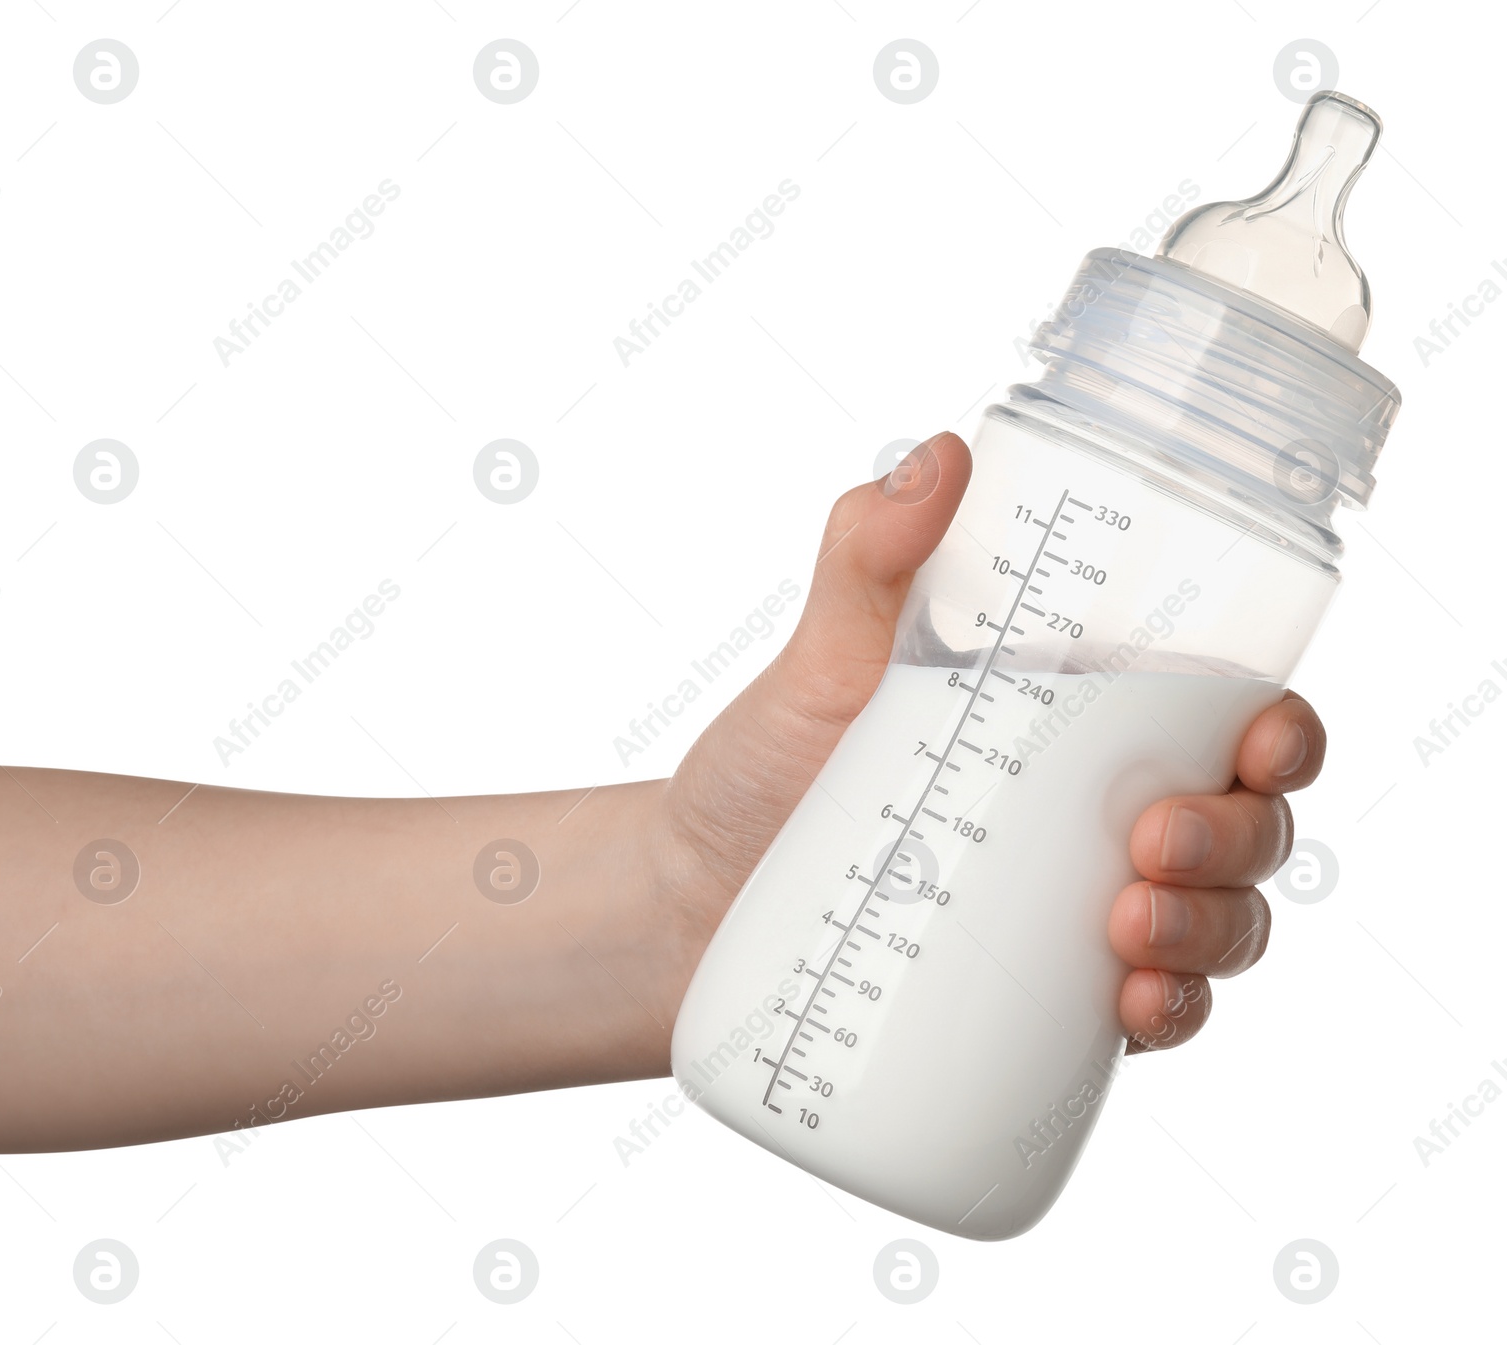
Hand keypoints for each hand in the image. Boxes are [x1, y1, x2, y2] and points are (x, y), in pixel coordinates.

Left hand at [653, 430, 1322, 1049]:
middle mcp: (1106, 810)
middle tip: (1153, 843)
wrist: (696, 896)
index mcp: (1087, 717)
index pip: (1233, 717)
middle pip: (1249, 825)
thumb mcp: (823, 657)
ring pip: (1221, 921)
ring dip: (1214, 930)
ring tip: (1132, 930)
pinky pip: (1154, 1010)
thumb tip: (936, 457)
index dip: (1283, 731)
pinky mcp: (1049, 993)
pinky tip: (1136, 1009)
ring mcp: (1083, 906)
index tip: (1262, 741)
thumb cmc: (771, 766)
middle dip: (1240, 838)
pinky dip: (1171, 1013)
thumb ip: (870, 553)